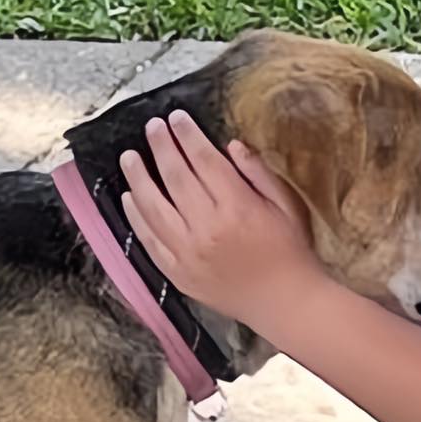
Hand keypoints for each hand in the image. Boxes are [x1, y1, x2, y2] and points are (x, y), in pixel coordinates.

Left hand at [119, 112, 323, 324]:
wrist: (284, 303)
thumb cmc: (291, 252)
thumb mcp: (286, 205)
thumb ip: (257, 173)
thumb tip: (230, 146)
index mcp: (237, 207)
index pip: (204, 160)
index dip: (188, 136)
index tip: (176, 118)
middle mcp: (207, 227)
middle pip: (175, 177)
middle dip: (161, 147)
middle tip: (152, 128)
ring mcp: (187, 252)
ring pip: (153, 207)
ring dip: (138, 178)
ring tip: (129, 157)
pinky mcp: (177, 273)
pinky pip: (149, 241)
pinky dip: (136, 217)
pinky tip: (129, 198)